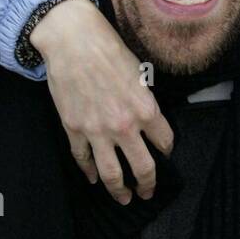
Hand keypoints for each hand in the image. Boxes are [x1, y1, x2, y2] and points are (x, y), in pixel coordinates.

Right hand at [30, 0, 173, 204]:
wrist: (73, 40)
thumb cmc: (108, 49)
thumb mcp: (139, 72)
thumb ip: (145, 100)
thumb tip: (148, 118)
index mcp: (146, 109)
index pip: (165, 142)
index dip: (167, 152)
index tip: (164, 155)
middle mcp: (124, 125)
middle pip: (143, 168)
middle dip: (148, 185)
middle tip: (147, 193)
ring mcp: (97, 131)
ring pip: (112, 174)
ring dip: (119, 191)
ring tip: (124, 198)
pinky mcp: (74, 129)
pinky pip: (83, 159)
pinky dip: (89, 172)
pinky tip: (94, 178)